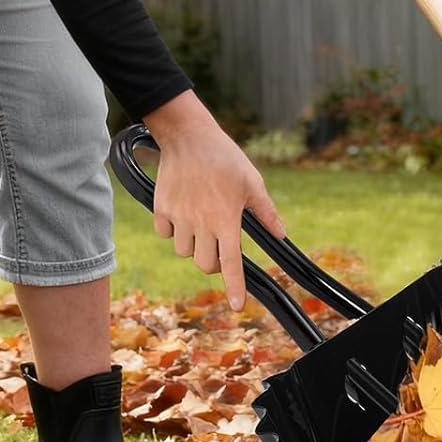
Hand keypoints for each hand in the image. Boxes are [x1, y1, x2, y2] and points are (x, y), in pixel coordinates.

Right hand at [144, 102, 285, 311]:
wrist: (188, 136)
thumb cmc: (224, 157)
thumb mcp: (252, 182)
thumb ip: (265, 211)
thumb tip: (280, 234)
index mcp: (226, 219)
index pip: (231, 263)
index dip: (234, 287)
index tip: (236, 305)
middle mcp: (201, 223)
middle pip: (205, 263)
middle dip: (213, 260)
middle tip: (219, 244)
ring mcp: (179, 217)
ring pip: (184, 250)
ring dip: (193, 244)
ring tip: (200, 220)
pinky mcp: (161, 208)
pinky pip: (165, 232)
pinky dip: (173, 229)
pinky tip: (182, 210)